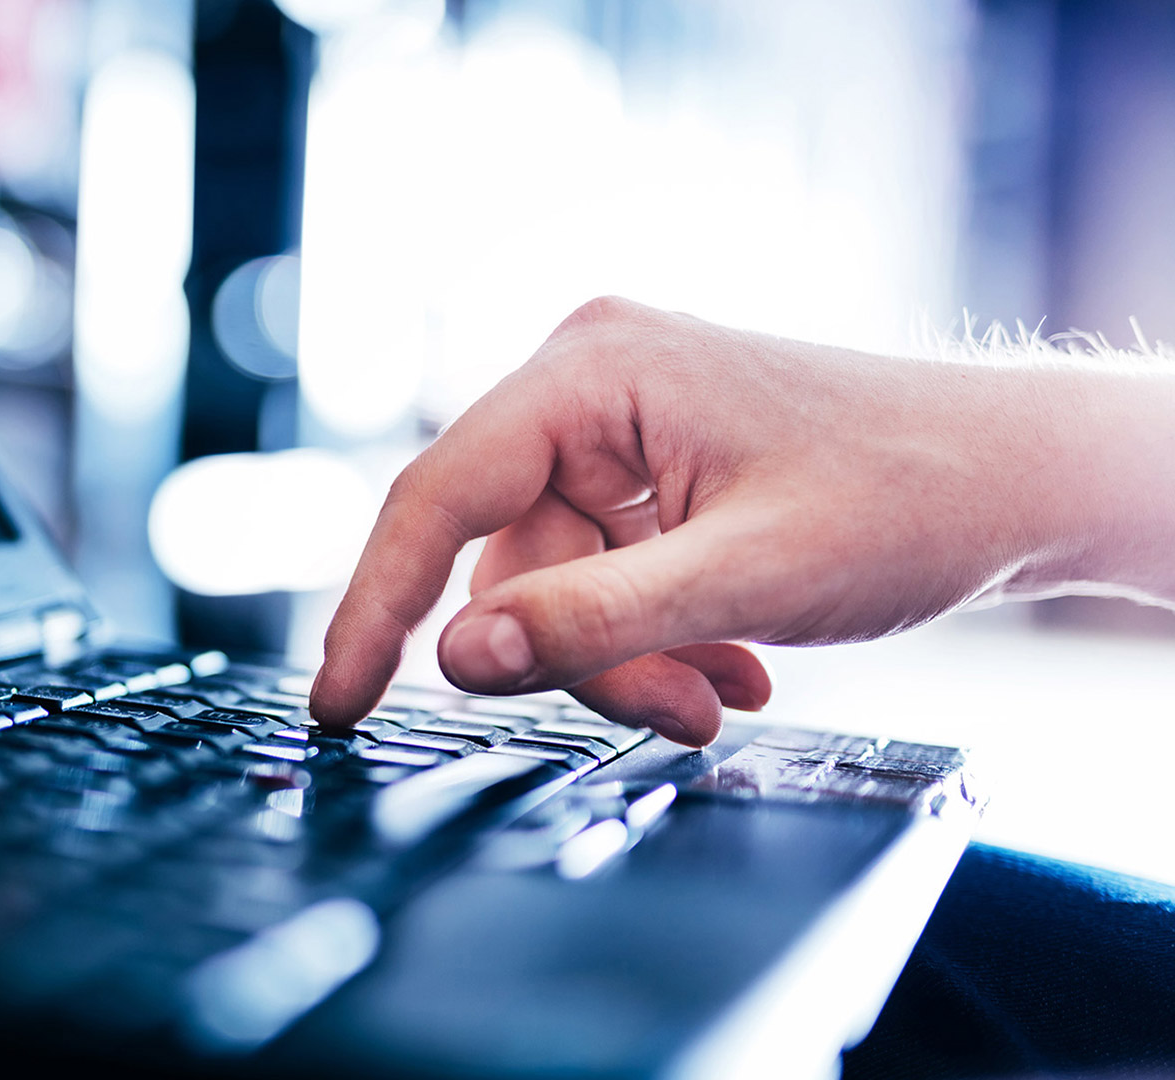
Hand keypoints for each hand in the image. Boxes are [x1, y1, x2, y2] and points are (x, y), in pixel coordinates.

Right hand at [308, 297, 1174, 743]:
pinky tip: (731, 660)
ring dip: (630, 656)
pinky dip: (654, 632)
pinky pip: (603, 571)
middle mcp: (588, 381)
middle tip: (670, 713)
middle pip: (507, 556)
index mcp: (590, 369)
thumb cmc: (909, 493)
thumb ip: (590, 623)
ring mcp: (618, 422)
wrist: (1017, 475)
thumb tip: (455, 657)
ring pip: (557, 580)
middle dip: (578, 652)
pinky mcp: (648, 463)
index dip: (375, 608)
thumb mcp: (742, 579)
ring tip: (723, 691)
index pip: (436, 498)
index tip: (340, 703)